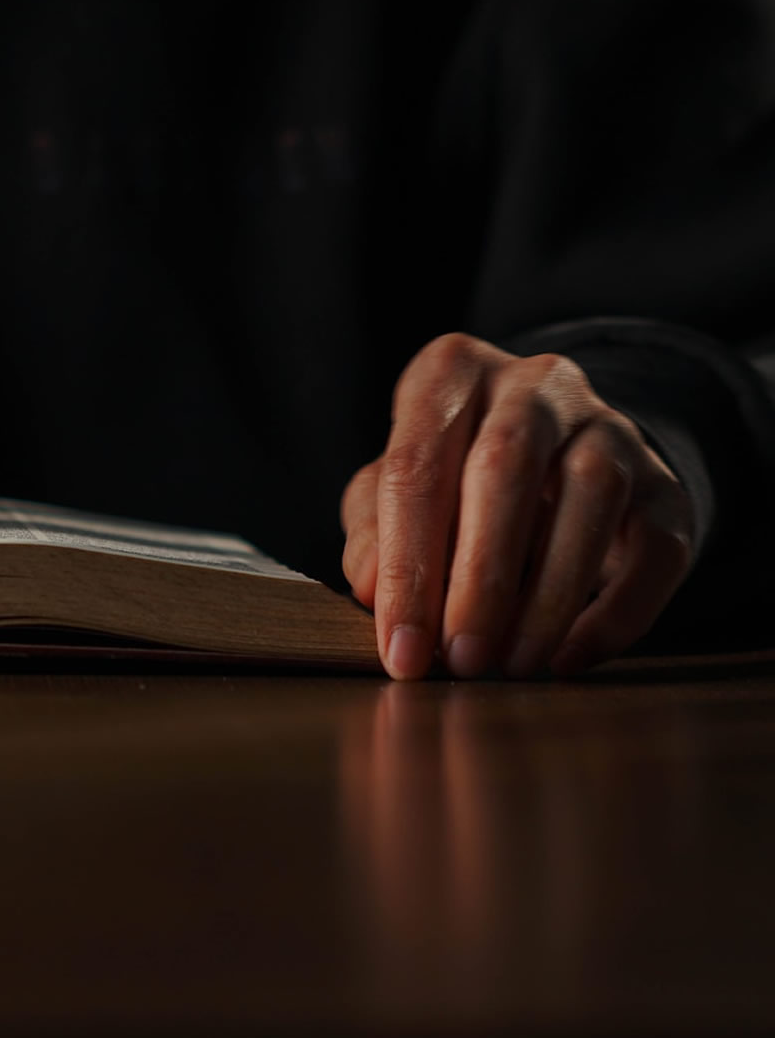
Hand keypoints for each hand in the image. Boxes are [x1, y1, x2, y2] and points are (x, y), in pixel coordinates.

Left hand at [340, 333, 693, 678]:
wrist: (554, 460)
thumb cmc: (450, 481)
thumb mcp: (393, 493)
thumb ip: (372, 532)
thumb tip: (372, 587)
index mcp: (450, 374)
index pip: (416, 467)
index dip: (405, 567)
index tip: (401, 648)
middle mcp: (534, 382)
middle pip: (504, 468)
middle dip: (479, 577)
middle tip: (462, 658)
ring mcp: (609, 425)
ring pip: (591, 495)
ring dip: (549, 595)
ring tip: (511, 663)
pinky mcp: (665, 483)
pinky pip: (655, 547)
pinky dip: (616, 612)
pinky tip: (570, 658)